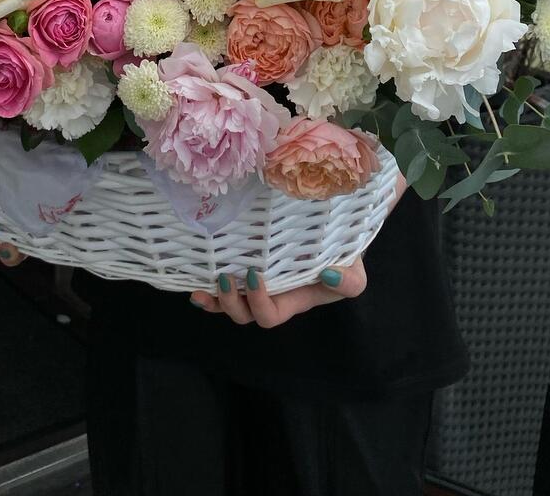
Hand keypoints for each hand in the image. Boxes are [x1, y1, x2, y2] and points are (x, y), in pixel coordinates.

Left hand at [190, 171, 406, 327]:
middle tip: (224, 279)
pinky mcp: (247, 264)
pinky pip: (224, 284)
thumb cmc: (344, 256)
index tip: (255, 275)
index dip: (258, 302)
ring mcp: (258, 282)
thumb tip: (326, 276)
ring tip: (203, 287)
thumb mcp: (353, 272)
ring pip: (230, 303)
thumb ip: (347, 281)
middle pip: (244, 314)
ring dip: (214, 298)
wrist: (336, 234)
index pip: (269, 314)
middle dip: (230, 303)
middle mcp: (272, 295)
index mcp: (293, 300)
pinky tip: (196, 282)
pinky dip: (208, 287)